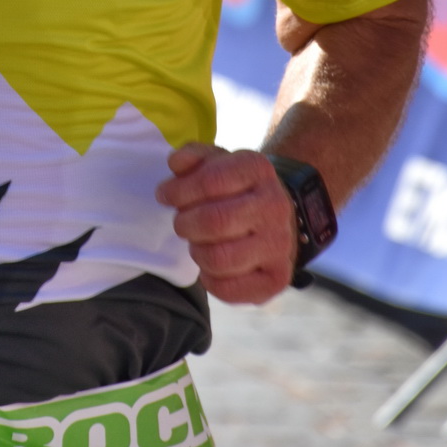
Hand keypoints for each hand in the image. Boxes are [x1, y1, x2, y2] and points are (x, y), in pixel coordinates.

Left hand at [156, 143, 296, 303]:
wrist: (276, 216)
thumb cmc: (235, 188)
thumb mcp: (216, 162)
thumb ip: (193, 156)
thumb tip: (176, 164)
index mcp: (258, 170)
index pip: (211, 181)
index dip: (179, 191)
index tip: (166, 196)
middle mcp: (275, 206)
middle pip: (214, 222)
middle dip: (185, 224)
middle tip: (182, 223)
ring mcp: (280, 245)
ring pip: (219, 258)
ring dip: (197, 251)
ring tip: (199, 243)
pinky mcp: (277, 279)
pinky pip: (229, 289)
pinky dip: (210, 280)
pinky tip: (212, 266)